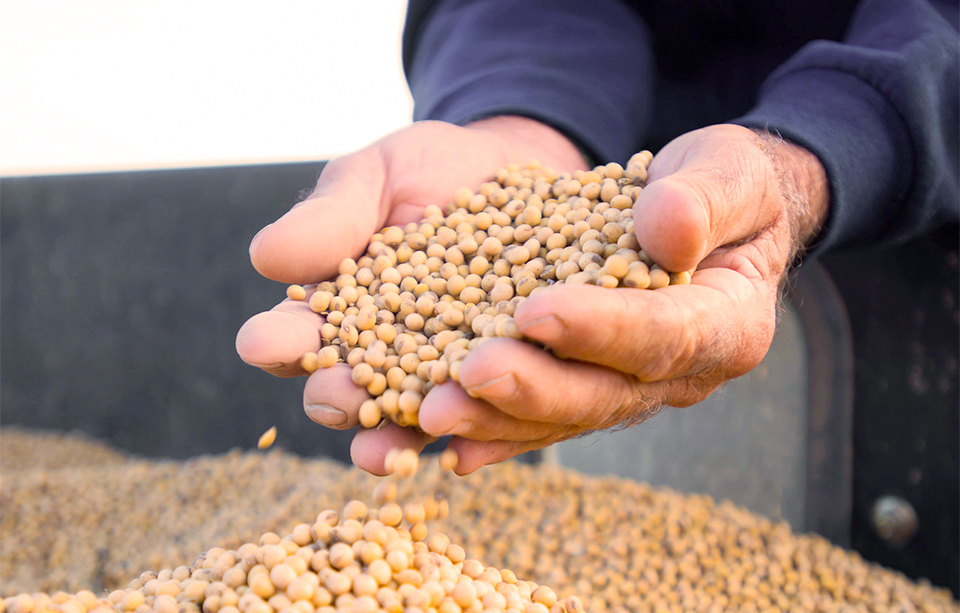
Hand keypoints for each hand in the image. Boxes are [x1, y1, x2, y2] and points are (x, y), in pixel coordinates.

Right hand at [235, 117, 587, 473]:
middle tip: (335, 397)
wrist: (509, 168)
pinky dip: (481, 430)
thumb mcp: (376, 178)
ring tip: (406, 437)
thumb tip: (265, 257)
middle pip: (352, 393)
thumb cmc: (427, 172)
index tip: (262, 341)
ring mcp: (446, 375)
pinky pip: (492, 414)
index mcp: (336, 313)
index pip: (297, 337)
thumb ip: (331, 217)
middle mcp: (385, 357)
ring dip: (405, 435)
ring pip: (418, 417)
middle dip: (339, 399)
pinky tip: (475, 446)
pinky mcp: (506, 377)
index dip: (277, 343)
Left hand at [417, 124, 828, 472]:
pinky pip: (538, 420)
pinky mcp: (588, 386)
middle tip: (469, 374)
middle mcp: (680, 375)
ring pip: (562, 418)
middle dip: (534, 389)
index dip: (602, 328)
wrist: (700, 216)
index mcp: (728, 325)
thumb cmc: (718, 187)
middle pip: (605, 395)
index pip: (667, 334)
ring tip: (431, 412)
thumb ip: (707, 198)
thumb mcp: (728, 173)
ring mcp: (630, 389)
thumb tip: (668, 230)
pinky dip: (492, 431)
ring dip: (496, 419)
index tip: (536, 311)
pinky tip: (438, 441)